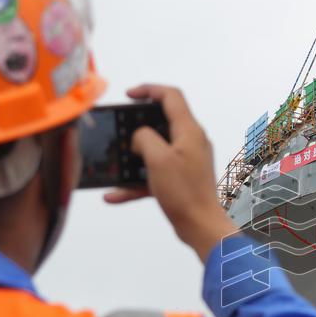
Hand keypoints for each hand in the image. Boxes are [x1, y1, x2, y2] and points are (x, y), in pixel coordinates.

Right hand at [104, 84, 237, 260]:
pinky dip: (137, 182)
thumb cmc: (184, 192)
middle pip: (163, 121)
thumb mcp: (158, 159)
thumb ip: (144, 138)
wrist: (201, 226)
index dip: (149, 90)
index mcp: (189, 131)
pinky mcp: (182, 179)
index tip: (128, 95)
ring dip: (135, 155)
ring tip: (116, 160)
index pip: (171, 96)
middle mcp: (192, 142)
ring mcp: (188, 161)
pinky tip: (114, 195)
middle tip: (120, 128)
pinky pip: (155, 174)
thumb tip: (139, 136)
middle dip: (138, 124)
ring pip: (156, 150)